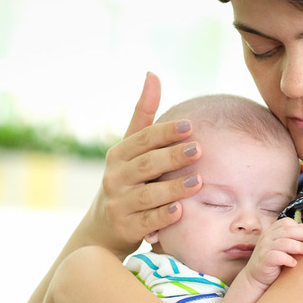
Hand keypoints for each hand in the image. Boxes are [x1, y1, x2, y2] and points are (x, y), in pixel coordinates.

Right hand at [88, 72, 204, 251]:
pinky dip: (162, 217)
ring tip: (197, 182)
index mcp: (118, 155)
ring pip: (148, 195)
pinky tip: (180, 212)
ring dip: (172, 188)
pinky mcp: (127, 228)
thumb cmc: (126, 180)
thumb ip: (143, 115)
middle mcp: (115, 178)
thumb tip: (152, 74)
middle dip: (172, 157)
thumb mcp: (129, 148)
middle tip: (199, 148)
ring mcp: (120, 204)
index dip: (165, 132)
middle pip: (146, 165)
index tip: (190, 126)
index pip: (143, 139)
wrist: (104, 228)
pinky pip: (147, 222)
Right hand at [242, 217, 302, 289]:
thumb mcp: (283, 247)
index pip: (285, 223)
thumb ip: (292, 238)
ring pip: (283, 243)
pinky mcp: (264, 260)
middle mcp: (267, 238)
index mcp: (272, 232)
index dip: (299, 226)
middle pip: (287, 231)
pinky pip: (276, 256)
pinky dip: (287, 259)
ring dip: (299, 246)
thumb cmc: (272, 262)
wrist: (256, 279)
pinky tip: (295, 263)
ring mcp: (264, 248)